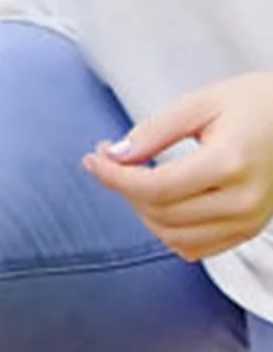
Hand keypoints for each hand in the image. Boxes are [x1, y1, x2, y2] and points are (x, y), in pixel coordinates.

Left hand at [82, 73, 272, 261]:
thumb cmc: (258, 103)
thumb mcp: (201, 103)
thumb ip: (154, 131)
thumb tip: (114, 155)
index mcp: (231, 163)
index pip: (155, 187)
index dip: (114, 177)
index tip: (93, 159)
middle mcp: (243, 200)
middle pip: (159, 213)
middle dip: (124, 189)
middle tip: (112, 159)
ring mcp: (249, 221)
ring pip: (172, 237)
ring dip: (143, 211)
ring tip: (138, 178)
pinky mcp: (249, 230)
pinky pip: (194, 248)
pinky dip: (168, 230)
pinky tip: (162, 201)